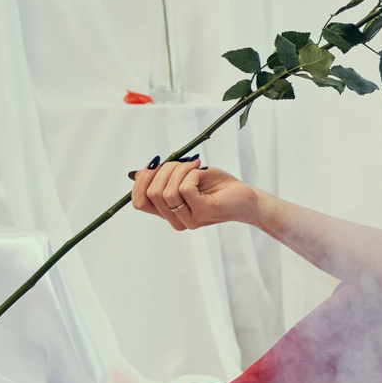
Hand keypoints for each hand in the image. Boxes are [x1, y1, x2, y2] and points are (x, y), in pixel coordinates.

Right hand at [130, 158, 255, 231]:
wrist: (245, 197)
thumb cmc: (216, 186)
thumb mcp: (184, 177)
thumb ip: (163, 177)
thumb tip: (135, 174)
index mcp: (169, 213)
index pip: (140, 203)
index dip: (141, 182)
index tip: (154, 164)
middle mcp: (177, 220)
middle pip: (152, 194)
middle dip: (164, 170)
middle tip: (183, 163)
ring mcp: (190, 219)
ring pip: (167, 192)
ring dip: (180, 170)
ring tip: (195, 165)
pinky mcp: (204, 211)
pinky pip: (185, 188)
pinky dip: (192, 173)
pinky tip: (203, 172)